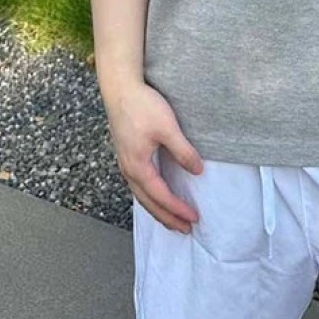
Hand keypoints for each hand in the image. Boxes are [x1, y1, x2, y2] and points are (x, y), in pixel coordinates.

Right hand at [110, 82, 203, 232]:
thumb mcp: (167, 127)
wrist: (120, 89)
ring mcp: (125, 163)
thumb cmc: (142, 106)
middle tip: (185, 229)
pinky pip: (138, 185)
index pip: (161, 196)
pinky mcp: (126, 155)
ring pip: (141, 196)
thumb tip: (198, 171)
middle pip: (148, 203)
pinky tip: (157, 195)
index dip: (177, 209)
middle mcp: (128, 170)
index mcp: (138, 166)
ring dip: (157, 210)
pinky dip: (149, 196)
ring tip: (172, 219)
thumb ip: (183, 151)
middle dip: (167, 218)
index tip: (194, 218)